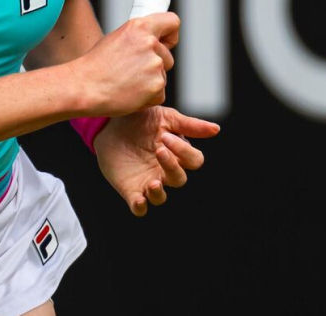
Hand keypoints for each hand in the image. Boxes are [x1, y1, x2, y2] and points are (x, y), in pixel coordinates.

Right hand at [72, 13, 179, 116]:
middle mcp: (150, 43)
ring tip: (125, 82)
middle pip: (168, 56)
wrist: (83, 87)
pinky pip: (160, 94)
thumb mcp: (117, 38)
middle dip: (155, 65)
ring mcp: (154, 65)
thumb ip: (139, 37)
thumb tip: (155, 41)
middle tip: (130, 72)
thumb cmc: (95, 66)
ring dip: (150, 82)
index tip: (165, 43)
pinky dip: (147, 97)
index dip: (170, 35)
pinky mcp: (156, 86)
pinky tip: (129, 93)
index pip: (172, 22)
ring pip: (162, 76)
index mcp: (139, 27)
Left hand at [93, 105, 219, 216]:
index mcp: (178, 154)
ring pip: (161, 197)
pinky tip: (139, 199)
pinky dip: (140, 207)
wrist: (109, 124)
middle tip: (158, 149)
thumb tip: (216, 129)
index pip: (193, 161)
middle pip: (179, 179)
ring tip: (153, 183)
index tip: (165, 136)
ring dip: (159, 192)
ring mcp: (149, 182)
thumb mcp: (165, 118)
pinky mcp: (131, 190)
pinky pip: (139, 207)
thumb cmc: (142, 120)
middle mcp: (166, 171)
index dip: (184, 151)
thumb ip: (190, 125)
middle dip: (172, 166)